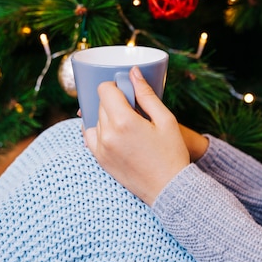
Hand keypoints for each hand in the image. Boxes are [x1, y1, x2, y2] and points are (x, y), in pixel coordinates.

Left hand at [83, 66, 189, 205]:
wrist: (169, 189)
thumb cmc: (171, 153)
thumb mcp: (165, 119)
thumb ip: (146, 94)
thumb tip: (132, 72)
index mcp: (124, 121)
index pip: (104, 90)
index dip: (116, 86)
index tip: (128, 92)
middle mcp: (107, 134)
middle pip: (100, 104)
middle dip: (114, 101)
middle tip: (133, 109)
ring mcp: (100, 149)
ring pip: (95, 119)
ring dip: (107, 116)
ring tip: (127, 124)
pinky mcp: (100, 159)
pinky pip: (89, 136)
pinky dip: (98, 130)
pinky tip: (113, 132)